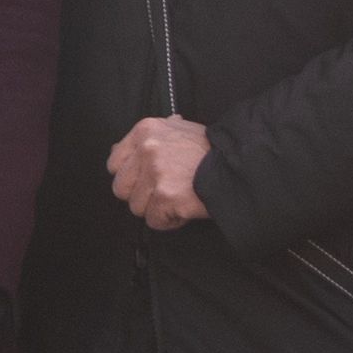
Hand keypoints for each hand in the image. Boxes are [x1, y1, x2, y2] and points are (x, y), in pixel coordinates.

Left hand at [106, 116, 214, 230]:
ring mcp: (155, 173)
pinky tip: (185, 207)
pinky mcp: (165, 196)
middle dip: (141, 195)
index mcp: (144, 131)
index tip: (146, 180)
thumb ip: (148, 140)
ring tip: (179, 197)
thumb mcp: (177, 130)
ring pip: (136, 207)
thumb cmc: (209, 150)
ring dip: (157, 209)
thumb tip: (115, 150)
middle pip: (121, 188)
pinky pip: (154, 221)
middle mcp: (146, 149)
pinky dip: (170, 221)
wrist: (237, 165)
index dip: (131, 177)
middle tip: (164, 191)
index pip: (114, 163)